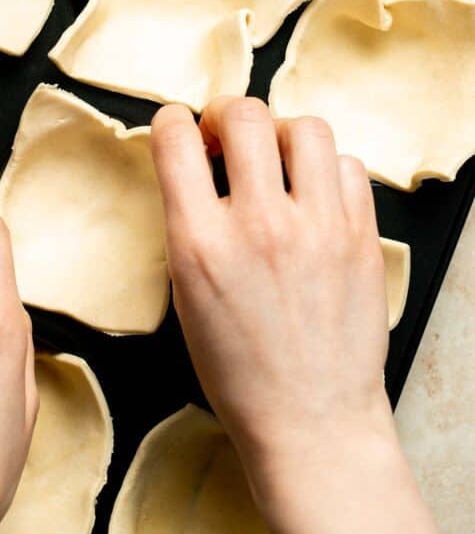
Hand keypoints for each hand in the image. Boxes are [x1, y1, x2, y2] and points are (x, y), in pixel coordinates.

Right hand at [151, 97, 465, 533]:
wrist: (311, 420)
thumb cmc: (239, 371)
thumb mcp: (186, 295)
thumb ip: (189, 224)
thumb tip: (198, 168)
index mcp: (200, 243)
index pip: (176, 138)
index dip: (172, 121)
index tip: (179, 128)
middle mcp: (260, 225)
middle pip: (244, 114)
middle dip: (227, 114)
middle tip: (227, 135)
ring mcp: (318, 228)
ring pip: (305, 127)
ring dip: (282, 134)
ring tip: (277, 159)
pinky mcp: (361, 237)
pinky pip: (348, 166)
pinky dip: (326, 169)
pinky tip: (315, 192)